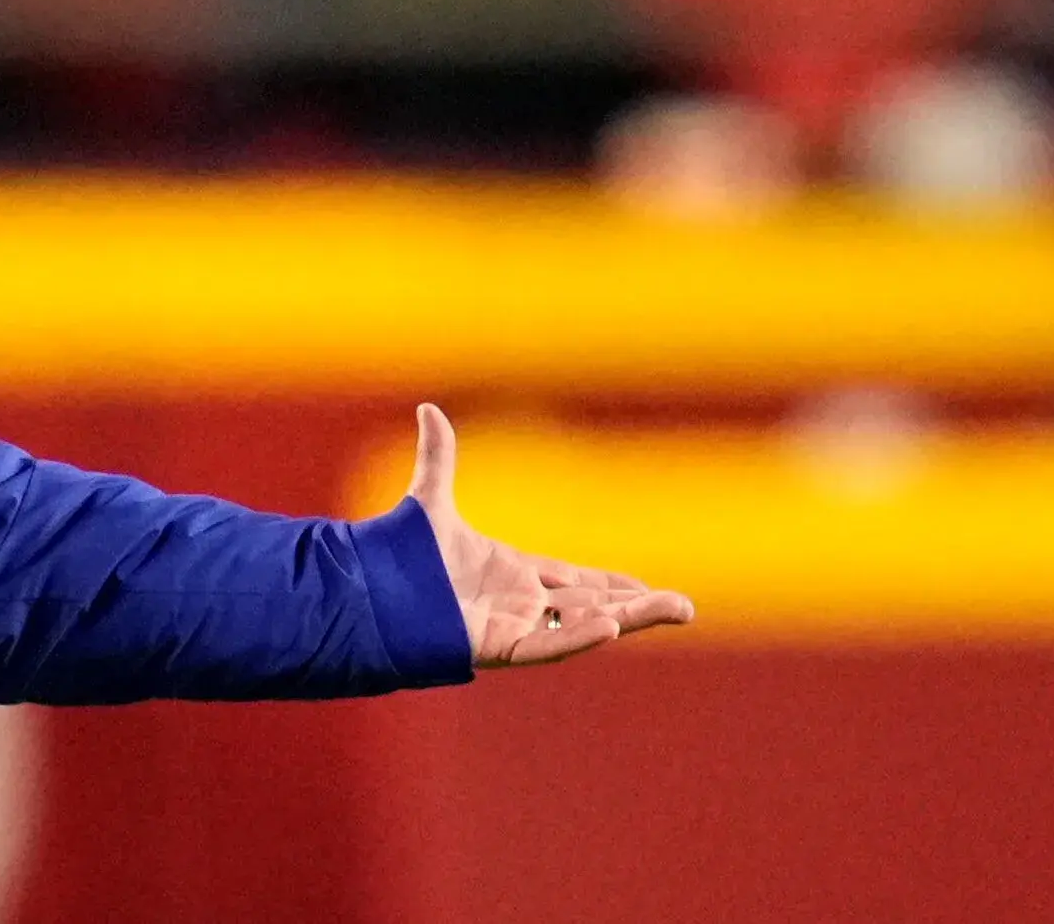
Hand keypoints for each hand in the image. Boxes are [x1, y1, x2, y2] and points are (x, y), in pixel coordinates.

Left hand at [407, 405, 693, 667]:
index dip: (611, 584)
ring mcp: (510, 626)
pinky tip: (611, 626)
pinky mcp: (496, 647)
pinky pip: (544, 646)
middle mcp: (518, 603)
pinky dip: (577, 636)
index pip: (574, 581)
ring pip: (582, 625)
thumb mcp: (429, 500)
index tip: (646, 587)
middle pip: (590, 605)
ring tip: (675, 610)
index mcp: (511, 572)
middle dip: (638, 606)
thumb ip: (438, 456)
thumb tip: (428, 407)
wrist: (369, 592)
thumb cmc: (399, 557)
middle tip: (685, 608)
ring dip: (627, 619)